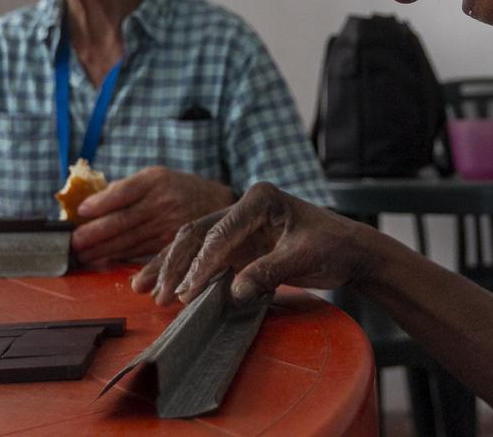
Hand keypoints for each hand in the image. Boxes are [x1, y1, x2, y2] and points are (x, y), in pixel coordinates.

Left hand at [69, 166, 235, 263]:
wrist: (217, 202)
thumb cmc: (179, 188)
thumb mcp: (156, 177)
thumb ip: (128, 189)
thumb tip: (93, 205)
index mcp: (155, 180)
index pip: (124, 191)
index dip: (101, 202)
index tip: (81, 212)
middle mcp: (163, 201)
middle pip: (124, 220)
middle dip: (95, 233)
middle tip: (74, 242)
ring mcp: (170, 224)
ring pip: (130, 239)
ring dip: (103, 250)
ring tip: (84, 256)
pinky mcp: (174, 243)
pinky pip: (143, 251)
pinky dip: (122, 258)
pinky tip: (106, 261)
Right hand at [130, 181, 374, 305]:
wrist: (350, 251)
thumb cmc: (333, 245)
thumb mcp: (303, 257)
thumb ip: (268, 272)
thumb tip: (234, 293)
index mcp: (260, 197)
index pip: (220, 232)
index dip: (202, 264)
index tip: (186, 291)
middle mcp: (243, 207)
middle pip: (197, 233)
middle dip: (174, 265)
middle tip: (158, 294)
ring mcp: (238, 227)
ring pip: (192, 244)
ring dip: (168, 267)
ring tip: (142, 289)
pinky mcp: (238, 246)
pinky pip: (203, 258)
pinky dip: (183, 272)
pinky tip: (162, 286)